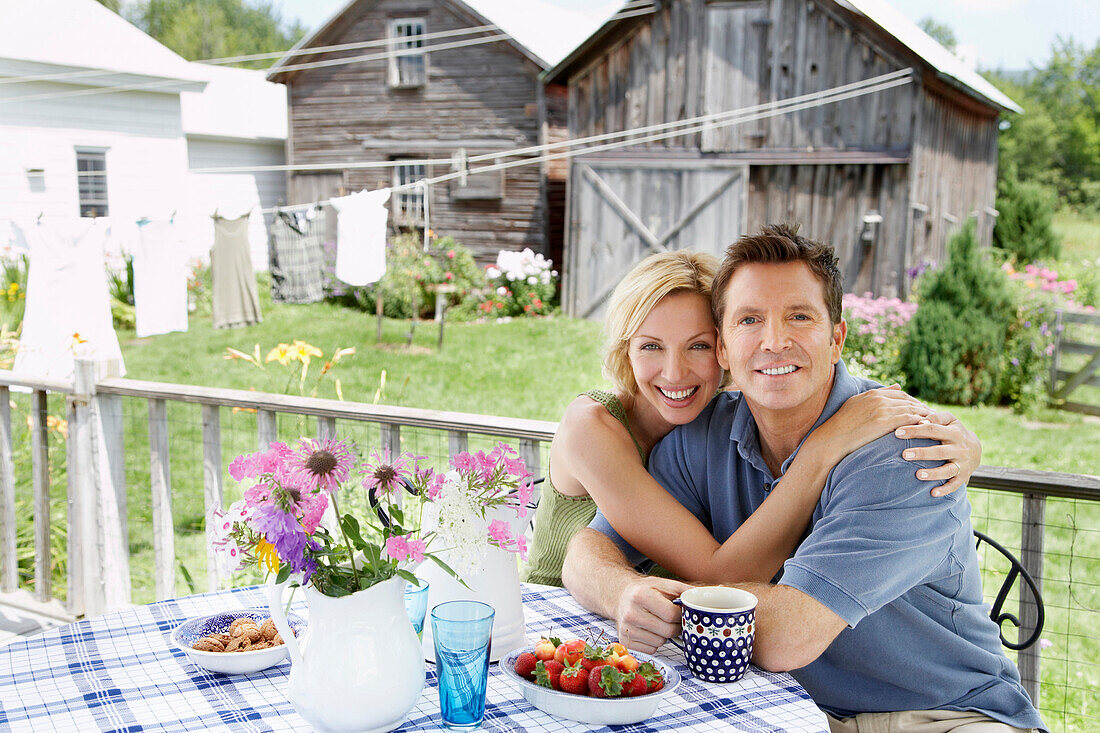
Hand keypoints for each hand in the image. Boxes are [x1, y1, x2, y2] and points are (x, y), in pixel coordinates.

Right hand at [613, 577, 692, 653]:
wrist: (621, 597)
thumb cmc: (647, 590)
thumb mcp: (665, 585)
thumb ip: (687, 591)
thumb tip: (716, 590)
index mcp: (642, 595)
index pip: (671, 614)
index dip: (680, 616)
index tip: (681, 612)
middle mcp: (631, 613)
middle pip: (667, 631)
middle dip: (675, 627)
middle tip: (673, 620)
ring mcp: (627, 629)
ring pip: (660, 642)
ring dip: (665, 635)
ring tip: (658, 623)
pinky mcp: (625, 641)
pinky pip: (651, 650)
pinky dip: (655, 643)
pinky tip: (650, 631)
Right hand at [812, 384, 933, 457]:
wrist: (832, 438)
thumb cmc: (842, 425)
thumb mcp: (857, 403)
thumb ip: (878, 394)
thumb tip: (898, 386)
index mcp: (873, 393)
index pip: (901, 395)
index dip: (914, 403)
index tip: (921, 411)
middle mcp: (879, 398)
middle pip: (909, 401)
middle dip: (922, 409)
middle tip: (933, 418)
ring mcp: (883, 409)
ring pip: (912, 409)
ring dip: (925, 416)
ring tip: (935, 424)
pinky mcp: (885, 422)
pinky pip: (909, 419)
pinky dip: (920, 422)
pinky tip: (927, 429)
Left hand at [895, 411, 981, 496]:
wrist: (976, 449)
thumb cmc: (953, 431)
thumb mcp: (949, 420)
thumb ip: (936, 417)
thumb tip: (921, 420)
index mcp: (954, 432)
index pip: (932, 429)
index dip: (915, 430)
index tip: (897, 433)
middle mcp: (959, 448)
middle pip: (939, 451)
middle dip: (922, 453)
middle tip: (904, 455)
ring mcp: (962, 463)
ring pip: (947, 470)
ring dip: (933, 473)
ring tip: (918, 475)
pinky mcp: (963, 476)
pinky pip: (955, 485)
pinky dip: (945, 490)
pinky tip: (933, 493)